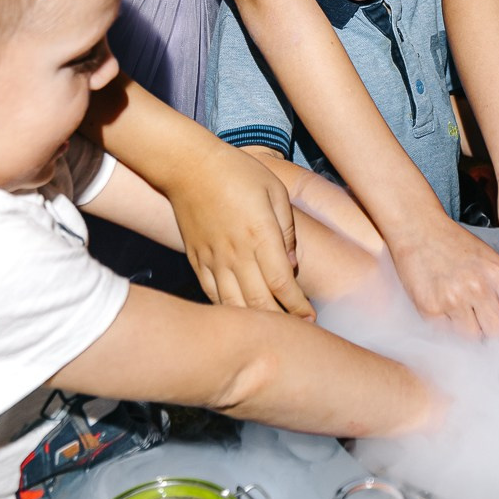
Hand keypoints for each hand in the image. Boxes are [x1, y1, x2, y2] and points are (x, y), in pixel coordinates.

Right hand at [169, 143, 313, 318]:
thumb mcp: (275, 191)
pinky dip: (228, 310)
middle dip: (281, 321)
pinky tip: (239, 316)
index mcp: (260, 235)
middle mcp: (236, 254)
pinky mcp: (196, 261)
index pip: (282, 284)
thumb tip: (291, 265)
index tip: (310, 319)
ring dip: (254, 322)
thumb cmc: (237, 172)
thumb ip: (287, 230)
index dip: (298, 307)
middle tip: (297, 331)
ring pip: (234, 306)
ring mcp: (213, 260)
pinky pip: (212, 295)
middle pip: (260, 303)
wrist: (188, 166)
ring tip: (271, 330)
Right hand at [389, 214, 498, 335]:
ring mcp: (454, 299)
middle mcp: (478, 287)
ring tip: (462, 312)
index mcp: (498, 273)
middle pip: (497, 331)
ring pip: (473, 336)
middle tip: (483, 321)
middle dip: (492, 329)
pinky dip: (449, 325)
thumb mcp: (489, 257)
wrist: (418, 228)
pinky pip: (448, 333)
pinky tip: (445, 308)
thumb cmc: (453, 242)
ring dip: (470, 328)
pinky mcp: (431, 308)